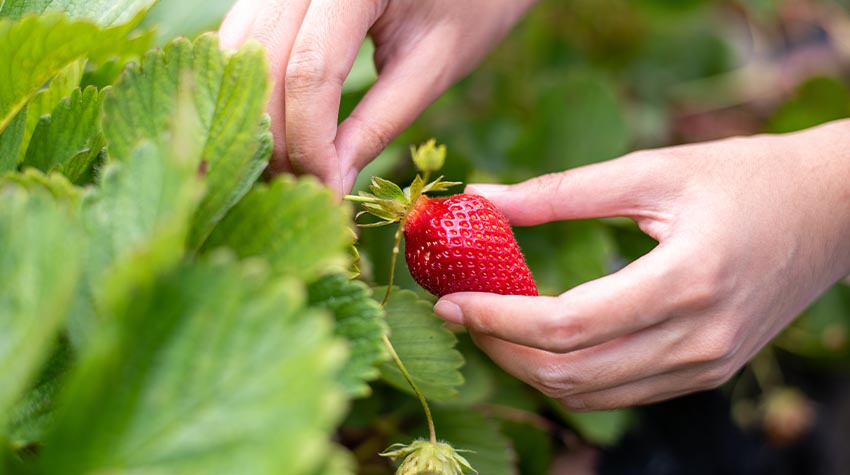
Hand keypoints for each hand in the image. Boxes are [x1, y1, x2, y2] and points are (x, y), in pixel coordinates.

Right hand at [219, 0, 534, 193]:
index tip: (329, 191)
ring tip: (293, 169)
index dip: (310, 141)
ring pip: (239, 55)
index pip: (310, 70)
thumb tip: (329, 182)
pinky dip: (256, 94)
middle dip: (278, 139)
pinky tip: (280, 133)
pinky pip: (243, 43)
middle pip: (262, 65)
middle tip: (307, 192)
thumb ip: (378, 123)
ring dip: (258, 120)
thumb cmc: (469, 6)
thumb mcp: (432, 66)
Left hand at [434, 120, 849, 410]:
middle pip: (571, 374)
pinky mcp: (708, 372)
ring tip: (492, 327)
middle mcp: (698, 338)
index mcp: (686, 280)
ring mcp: (706, 365)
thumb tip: (484, 199)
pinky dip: (571, 375)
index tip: (448, 301)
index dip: (496, 318)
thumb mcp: (652, 171)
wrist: (831, 211)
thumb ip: (561, 192)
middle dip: (500, 350)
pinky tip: (543, 341)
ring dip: (529, 369)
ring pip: (591, 396)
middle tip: (460, 314)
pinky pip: (621, 393)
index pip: (567, 325)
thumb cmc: (744, 177)